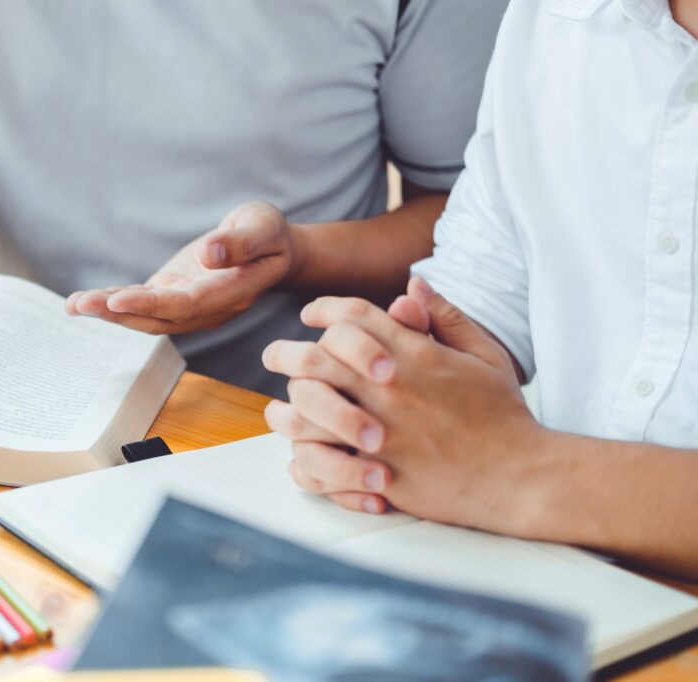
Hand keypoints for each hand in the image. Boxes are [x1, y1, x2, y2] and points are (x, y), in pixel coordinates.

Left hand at [66, 201, 303, 332]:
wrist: (272, 250)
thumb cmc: (270, 235)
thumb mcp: (264, 227)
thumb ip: (242, 242)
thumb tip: (209, 253)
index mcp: (231, 293)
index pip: (187, 305)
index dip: (152, 304)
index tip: (117, 300)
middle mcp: (206, 308)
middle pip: (158, 318)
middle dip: (117, 313)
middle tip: (80, 304)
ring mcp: (188, 304)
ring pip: (146, 316)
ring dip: (108, 313)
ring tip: (73, 305)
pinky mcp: (174, 294)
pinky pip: (142, 304)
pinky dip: (113, 303)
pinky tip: (84, 301)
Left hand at [264, 282, 542, 534]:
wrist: (523, 477)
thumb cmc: (504, 414)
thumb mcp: (485, 355)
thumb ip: (445, 317)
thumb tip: (412, 284)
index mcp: (413, 356)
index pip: (351, 317)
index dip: (323, 310)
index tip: (310, 315)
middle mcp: (389, 391)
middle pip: (313, 360)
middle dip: (285, 353)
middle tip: (274, 356)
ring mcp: (380, 434)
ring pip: (305, 414)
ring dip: (287, 410)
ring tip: (281, 411)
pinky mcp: (377, 477)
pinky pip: (319, 467)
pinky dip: (303, 461)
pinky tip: (301, 455)